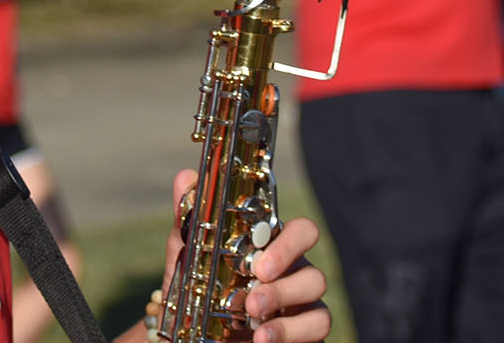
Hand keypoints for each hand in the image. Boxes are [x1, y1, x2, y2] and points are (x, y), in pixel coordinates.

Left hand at [129, 170, 329, 342]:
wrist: (194, 335)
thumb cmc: (201, 291)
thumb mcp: (188, 256)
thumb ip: (188, 219)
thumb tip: (187, 177)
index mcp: (271, 247)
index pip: (300, 231)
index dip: (288, 240)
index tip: (258, 255)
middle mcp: (293, 271)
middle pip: (313, 261)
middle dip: (285, 264)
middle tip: (256, 281)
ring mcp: (302, 302)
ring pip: (316, 291)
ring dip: (283, 300)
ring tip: (252, 316)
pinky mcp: (306, 332)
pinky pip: (317, 327)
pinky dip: (290, 333)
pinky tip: (262, 339)